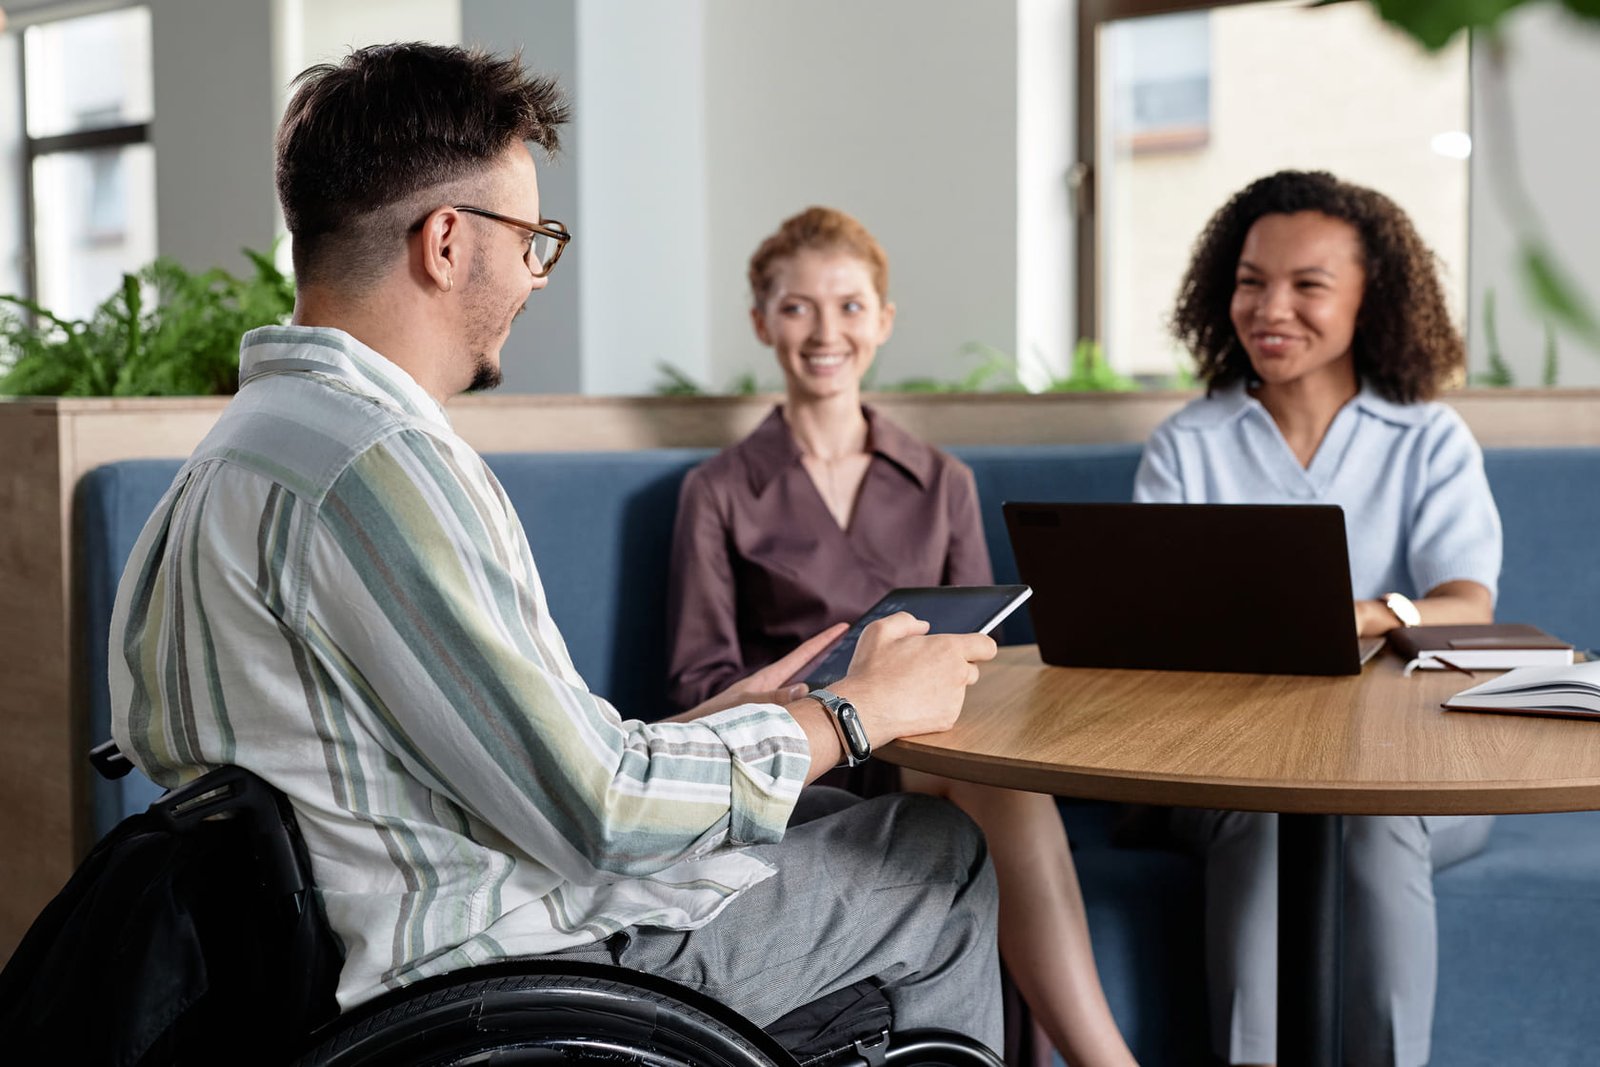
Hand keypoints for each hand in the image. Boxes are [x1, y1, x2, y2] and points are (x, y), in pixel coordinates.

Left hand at [680, 622, 848, 719]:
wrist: (697, 737)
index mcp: (769, 678)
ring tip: (847, 685)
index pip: (803, 654)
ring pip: (804, 692)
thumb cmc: (716, 718)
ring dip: (823, 687)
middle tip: (854, 651)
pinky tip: (820, 717)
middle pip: (808, 668)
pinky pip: (797, 711)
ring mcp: (771, 702)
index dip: (824, 640)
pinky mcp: (769, 718)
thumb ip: (773, 698)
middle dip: (829, 658)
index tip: (843, 626)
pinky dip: (811, 710)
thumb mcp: (746, 705)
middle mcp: (772, 688)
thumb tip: (804, 688)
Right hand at [827, 612, 997, 745]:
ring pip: (958, 691)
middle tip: (926, 670)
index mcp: (948, 649)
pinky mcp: (947, 720)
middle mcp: (958, 674)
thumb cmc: (871, 669)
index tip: (973, 650)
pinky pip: (947, 709)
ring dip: (944, 688)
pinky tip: (912, 704)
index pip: (986, 646)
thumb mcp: (880, 630)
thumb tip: (923, 626)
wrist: (864, 710)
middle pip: (972, 670)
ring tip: (913, 688)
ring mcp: (955, 700)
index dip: (981, 646)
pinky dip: (935, 707)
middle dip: (955, 668)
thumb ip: (906, 621)